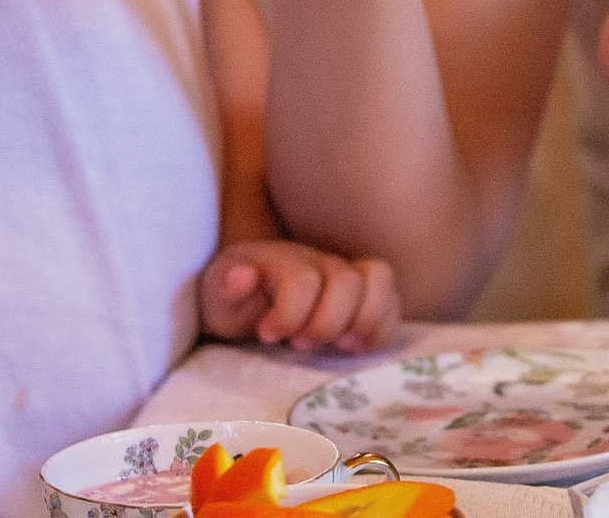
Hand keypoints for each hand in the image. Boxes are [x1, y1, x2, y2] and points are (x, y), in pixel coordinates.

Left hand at [197, 240, 399, 351]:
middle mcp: (319, 261)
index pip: (303, 280)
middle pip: (346, 281)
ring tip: (340, 347)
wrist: (244, 297)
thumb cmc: (233, 300)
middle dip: (326, 323)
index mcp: (282, 259)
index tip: (266, 335)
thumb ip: (226, 286)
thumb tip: (241, 276)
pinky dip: (381, 327)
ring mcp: (344, 275)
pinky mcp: (362, 295)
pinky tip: (356, 349)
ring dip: (364, 320)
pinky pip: (392, 301)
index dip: (289, 315)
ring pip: (379, 280)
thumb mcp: (216, 297)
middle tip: (299, 344)